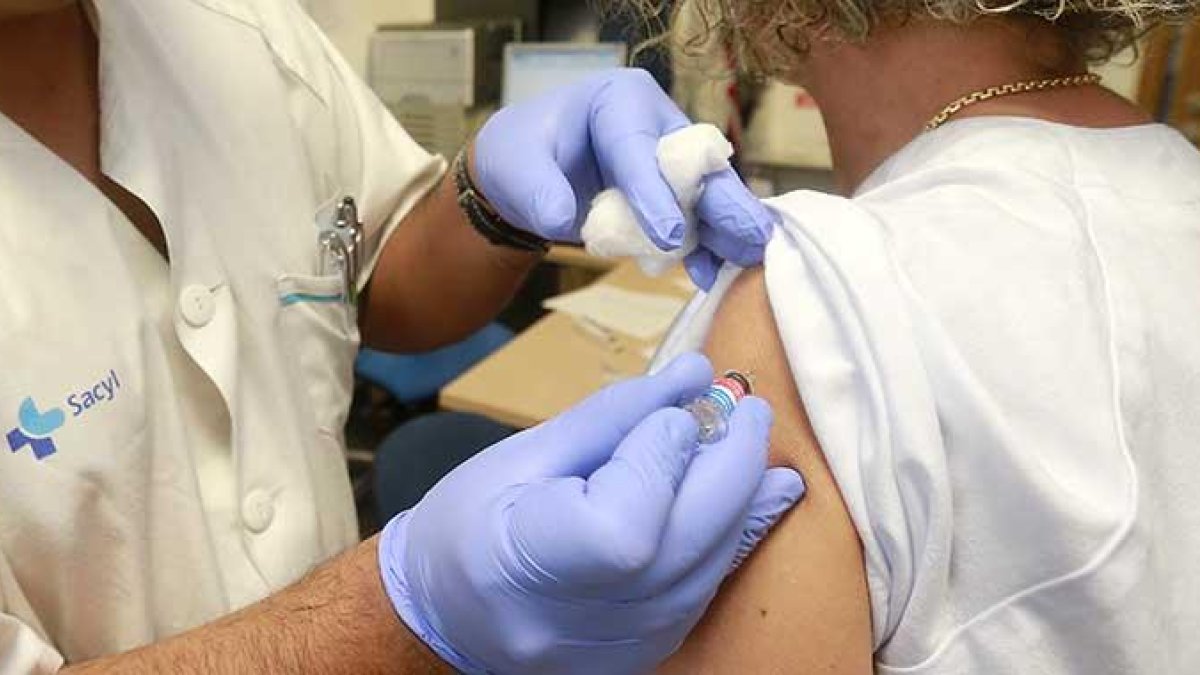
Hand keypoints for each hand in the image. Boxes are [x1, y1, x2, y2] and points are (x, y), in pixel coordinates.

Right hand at [379, 353, 805, 673]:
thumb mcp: (522, 454)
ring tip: (750, 438)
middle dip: (733, 464)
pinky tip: (752, 492)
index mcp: (524, 565)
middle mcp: (578, 623)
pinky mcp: (647, 653)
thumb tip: (695, 375)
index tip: (672, 412)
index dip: (662, 459)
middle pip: (688, 544)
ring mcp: (619, 650)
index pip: (626, 524)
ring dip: (744, 496)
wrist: (446, 614)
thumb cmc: (467, 522)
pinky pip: (707, 589)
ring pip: (711, 567)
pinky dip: (732, 533)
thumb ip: (613, 416)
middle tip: (748, 409)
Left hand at [473, 68, 776, 289]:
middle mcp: (658, 122)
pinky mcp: (677, 192)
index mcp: (619, 99)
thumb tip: (564, 219)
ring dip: (728, 228)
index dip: (655, 192)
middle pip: (694, 164)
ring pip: (708, 192)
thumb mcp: (515, 168)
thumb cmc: (524, 158)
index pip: (638, 146)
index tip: (668, 234)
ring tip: (749, 259)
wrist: (529, 175)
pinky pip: (699, 218)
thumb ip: (537, 191)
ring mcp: (674, 158)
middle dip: (721, 202)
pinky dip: (708, 247)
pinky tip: (712, 274)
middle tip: (748, 236)